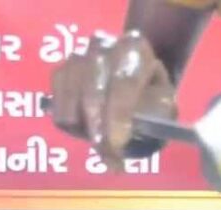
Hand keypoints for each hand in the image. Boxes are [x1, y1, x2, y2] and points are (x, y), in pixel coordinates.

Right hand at [49, 31, 176, 164]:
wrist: (132, 82)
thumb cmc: (150, 97)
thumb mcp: (163, 106)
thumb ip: (152, 120)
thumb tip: (128, 138)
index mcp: (134, 48)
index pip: (123, 80)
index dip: (118, 114)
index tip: (117, 142)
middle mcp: (103, 45)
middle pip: (93, 87)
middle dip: (98, 125)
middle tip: (107, 153)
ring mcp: (78, 57)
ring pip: (71, 96)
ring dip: (83, 126)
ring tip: (100, 146)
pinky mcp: (60, 73)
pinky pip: (57, 104)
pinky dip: (69, 124)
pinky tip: (87, 130)